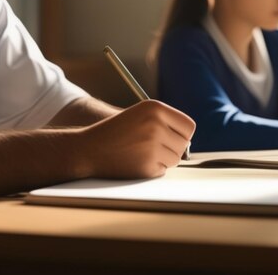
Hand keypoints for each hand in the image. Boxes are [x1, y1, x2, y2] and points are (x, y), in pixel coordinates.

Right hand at [77, 100, 194, 179]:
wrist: (89, 148)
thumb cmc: (116, 131)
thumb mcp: (140, 115)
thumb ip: (164, 121)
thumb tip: (188, 139)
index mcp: (155, 107)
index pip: (188, 126)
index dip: (181, 133)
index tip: (171, 136)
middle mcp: (156, 124)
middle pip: (184, 144)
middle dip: (172, 147)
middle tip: (151, 146)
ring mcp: (152, 145)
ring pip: (175, 159)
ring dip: (163, 159)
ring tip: (141, 152)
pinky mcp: (147, 165)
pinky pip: (162, 170)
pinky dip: (152, 169)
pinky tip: (135, 161)